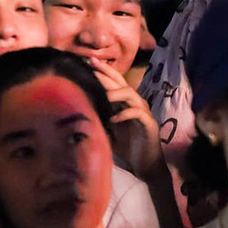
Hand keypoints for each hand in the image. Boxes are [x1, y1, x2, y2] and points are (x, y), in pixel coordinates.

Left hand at [87, 57, 161, 175]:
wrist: (145, 165)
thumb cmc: (127, 148)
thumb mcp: (109, 130)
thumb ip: (100, 117)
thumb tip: (79, 109)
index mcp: (126, 104)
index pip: (115, 82)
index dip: (103, 71)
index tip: (87, 62)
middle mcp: (136, 104)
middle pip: (122, 83)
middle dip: (107, 73)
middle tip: (92, 64)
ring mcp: (144, 113)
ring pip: (131, 94)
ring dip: (116, 93)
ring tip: (102, 96)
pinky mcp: (149, 124)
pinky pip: (138, 113)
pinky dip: (125, 114)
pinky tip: (113, 120)